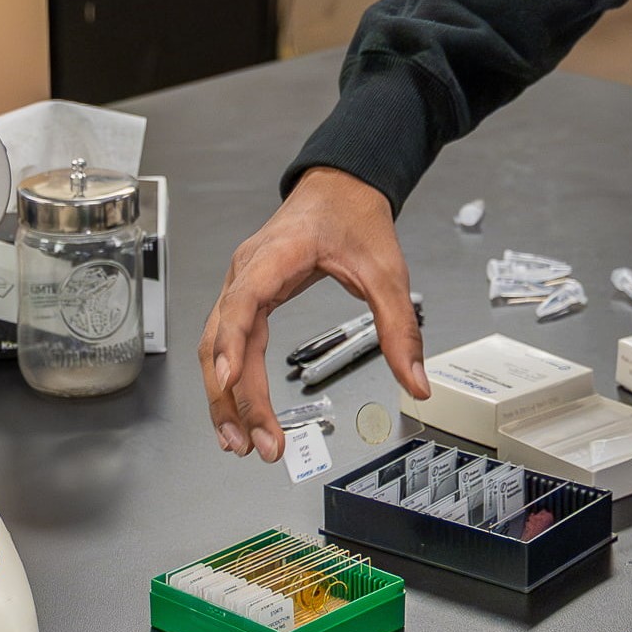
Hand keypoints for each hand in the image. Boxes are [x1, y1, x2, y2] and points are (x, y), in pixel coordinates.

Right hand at [199, 167, 430, 460]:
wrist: (340, 186)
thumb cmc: (353, 217)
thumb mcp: (387, 272)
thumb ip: (401, 329)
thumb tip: (416, 382)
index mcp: (275, 257)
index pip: (243, 303)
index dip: (232, 343)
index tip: (229, 380)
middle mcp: (246, 272)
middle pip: (223, 339)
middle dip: (236, 397)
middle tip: (256, 444)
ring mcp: (239, 285)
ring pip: (215, 347)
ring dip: (223, 398)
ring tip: (238, 443)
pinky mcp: (244, 297)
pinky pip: (225, 343)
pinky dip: (227, 381)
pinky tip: (235, 414)